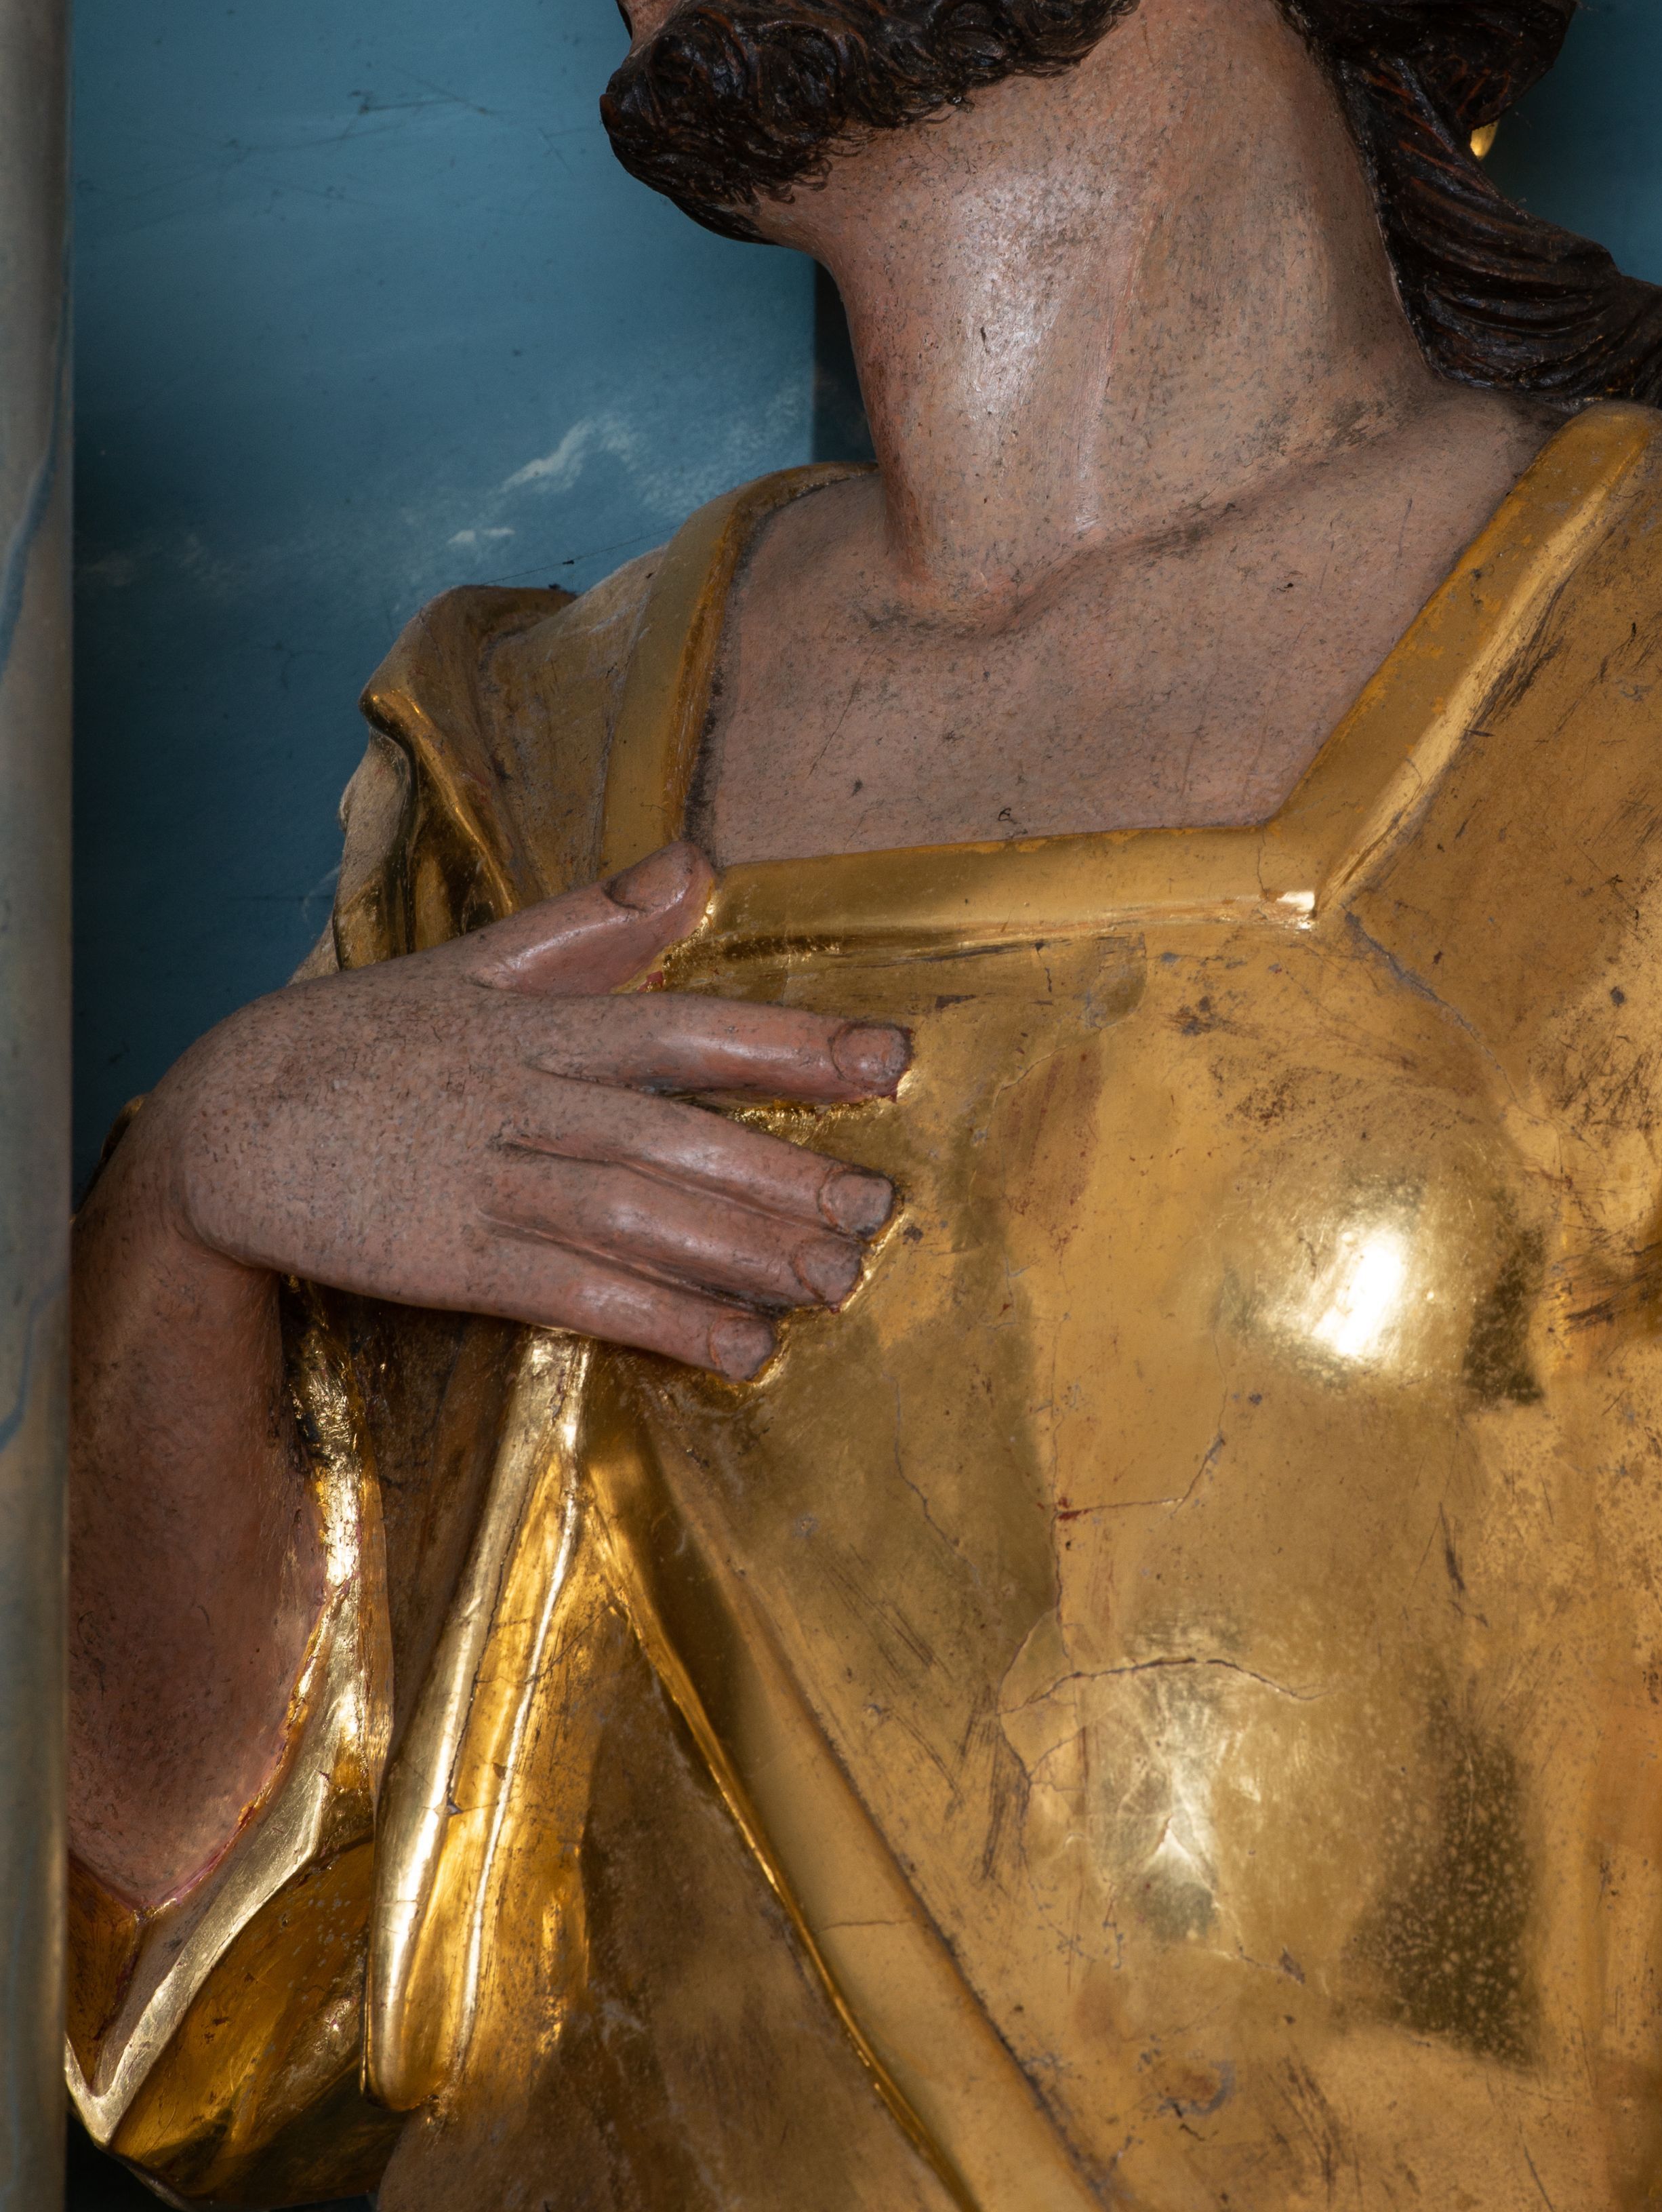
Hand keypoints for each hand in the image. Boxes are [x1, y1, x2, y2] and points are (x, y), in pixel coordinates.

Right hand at [105, 841, 906, 1381]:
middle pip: (676, 1130)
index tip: (889, 1057)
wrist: (222, 1123)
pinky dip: (661, 1317)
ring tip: (837, 1282)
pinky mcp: (455, 1260)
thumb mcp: (477, 959)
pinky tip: (737, 1348)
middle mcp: (529, 1097)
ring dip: (743, 1251)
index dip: (789, 1042)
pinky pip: (576, 1291)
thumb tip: (698, 863)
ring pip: (638, 1211)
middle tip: (883, 1207)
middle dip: (786, 1170)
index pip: (686, 1027)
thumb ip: (594, 922)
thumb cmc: (365, 1038)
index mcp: (540, 1022)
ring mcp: (490, 1180)